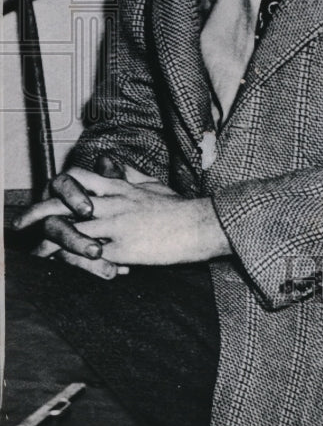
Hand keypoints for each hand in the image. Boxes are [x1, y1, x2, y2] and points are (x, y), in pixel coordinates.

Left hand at [13, 155, 169, 278]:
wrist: (199, 224)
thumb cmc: (178, 206)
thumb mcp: (151, 183)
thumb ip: (127, 173)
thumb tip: (109, 161)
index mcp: (118, 187)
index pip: (77, 178)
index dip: (56, 187)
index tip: (44, 197)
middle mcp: (112, 203)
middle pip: (64, 203)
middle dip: (37, 213)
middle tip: (20, 225)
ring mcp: (116, 226)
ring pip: (70, 229)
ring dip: (48, 241)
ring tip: (36, 252)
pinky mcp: (122, 249)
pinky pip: (88, 255)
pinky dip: (72, 259)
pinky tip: (65, 264)